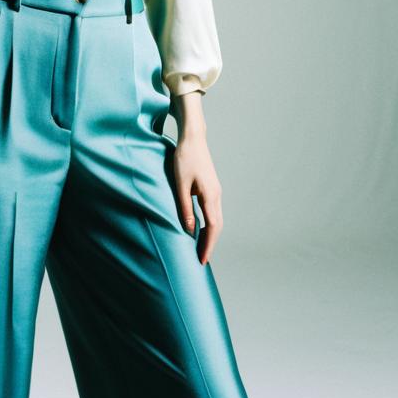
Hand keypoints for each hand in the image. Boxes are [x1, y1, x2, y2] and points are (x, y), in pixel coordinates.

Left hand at [170, 92, 222, 264]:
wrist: (193, 137)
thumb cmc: (184, 158)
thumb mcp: (180, 184)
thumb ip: (185, 208)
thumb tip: (190, 230)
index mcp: (210, 196)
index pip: (213, 228)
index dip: (208, 245)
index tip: (202, 260)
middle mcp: (217, 195)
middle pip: (217, 226)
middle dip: (210, 244)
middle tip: (201, 259)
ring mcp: (215, 190)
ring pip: (217, 219)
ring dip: (210, 234)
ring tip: (201, 248)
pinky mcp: (211, 187)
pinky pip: (213, 211)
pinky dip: (209, 223)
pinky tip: (200, 227)